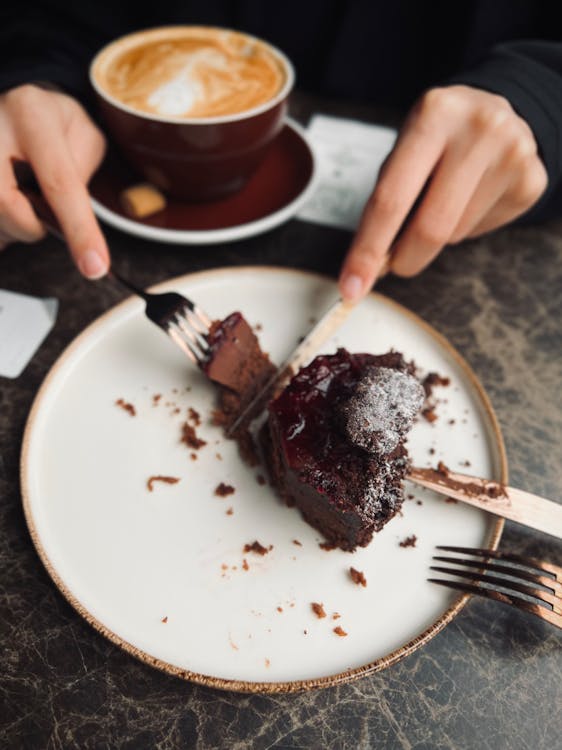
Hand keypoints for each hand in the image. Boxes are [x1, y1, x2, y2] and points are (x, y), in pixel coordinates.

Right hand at [0, 84, 108, 277]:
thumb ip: (82, 175)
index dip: (80, 231)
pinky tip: (6, 198)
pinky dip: (2, 223)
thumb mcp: (82, 134)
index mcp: (32, 117)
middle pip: (9, 210)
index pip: (60, 185)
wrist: (9, 98)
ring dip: (13, 222)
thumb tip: (71, 221)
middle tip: (38, 203)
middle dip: (32, 223)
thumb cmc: (50, 120)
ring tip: (17, 191)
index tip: (95, 267)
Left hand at [339, 85, 547, 300]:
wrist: (493, 111)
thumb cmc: (436, 138)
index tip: (352, 287)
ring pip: (456, 235)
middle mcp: (478, 129)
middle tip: (395, 264)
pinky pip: (482, 232)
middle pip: (430, 228)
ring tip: (444, 201)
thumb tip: (371, 265)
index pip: (391, 199)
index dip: (368, 250)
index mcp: (433, 115)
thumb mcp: (405, 149)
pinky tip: (471, 198)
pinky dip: (466, 229)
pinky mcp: (530, 180)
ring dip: (439, 236)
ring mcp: (512, 154)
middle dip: (405, 259)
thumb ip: (387, 200)